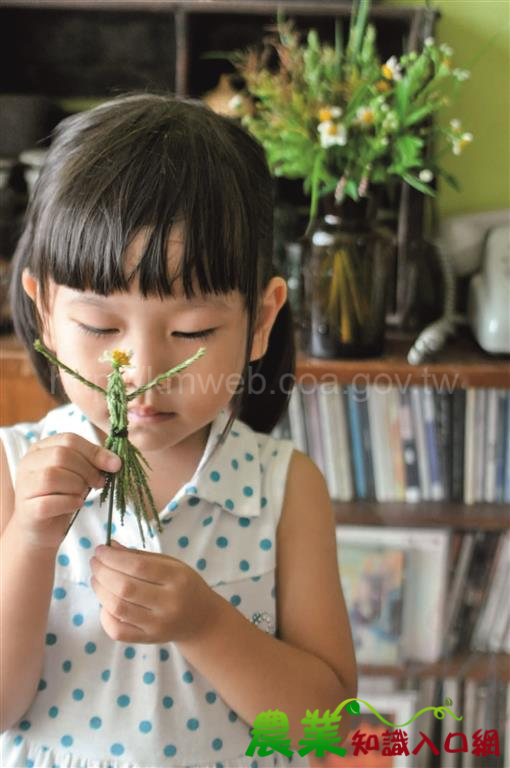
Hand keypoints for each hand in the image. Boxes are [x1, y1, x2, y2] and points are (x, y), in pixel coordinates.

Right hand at [11, 433, 121, 551]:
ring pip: (53, 476)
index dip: (95, 451)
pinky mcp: (27, 510)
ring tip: (82, 494)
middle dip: (88, 469)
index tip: (115, 464)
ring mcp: (24, 486)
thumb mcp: (77, 474)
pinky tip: (75, 504)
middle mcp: (28, 464)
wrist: (41, 530)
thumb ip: (91, 462)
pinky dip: (69, 503)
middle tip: (99, 482)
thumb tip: (115, 461)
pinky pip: (50, 502)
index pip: (69, 439)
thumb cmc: (61, 497)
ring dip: (77, 486)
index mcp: (40, 449)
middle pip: (61, 455)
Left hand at [90, 540, 221, 643]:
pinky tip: (105, 602)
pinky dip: (105, 615)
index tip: (100, 550)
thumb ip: (140, 556)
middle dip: (102, 572)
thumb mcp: (170, 564)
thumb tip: (109, 546)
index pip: (138, 566)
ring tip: (96, 578)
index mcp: (177, 578)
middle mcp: (169, 603)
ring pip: (118, 608)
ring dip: (100, 591)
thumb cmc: (183, 585)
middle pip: (125, 587)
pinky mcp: (148, 639)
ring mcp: (158, 624)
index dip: (113, 558)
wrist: (202, 619)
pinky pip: (118, 630)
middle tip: (94, 562)